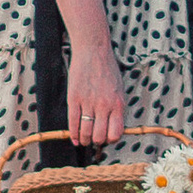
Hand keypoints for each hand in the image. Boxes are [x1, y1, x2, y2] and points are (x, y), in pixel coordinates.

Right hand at [66, 34, 126, 148]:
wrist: (93, 51)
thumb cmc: (107, 69)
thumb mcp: (119, 90)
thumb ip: (117, 108)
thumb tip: (113, 128)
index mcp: (118, 104)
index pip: (116, 133)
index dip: (110, 140)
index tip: (106, 138)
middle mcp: (104, 105)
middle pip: (100, 136)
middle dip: (96, 142)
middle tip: (93, 139)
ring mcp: (88, 102)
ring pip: (86, 132)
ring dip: (84, 140)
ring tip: (83, 140)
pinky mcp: (74, 98)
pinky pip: (73, 122)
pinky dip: (73, 134)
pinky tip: (74, 138)